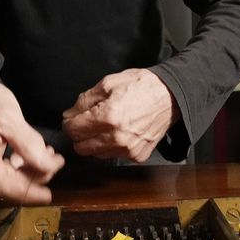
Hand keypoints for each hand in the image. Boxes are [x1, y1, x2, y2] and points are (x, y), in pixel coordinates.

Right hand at [0, 79, 63, 202]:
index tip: (48, 195)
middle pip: (4, 185)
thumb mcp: (10, 116)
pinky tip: (28, 159)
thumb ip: (30, 143)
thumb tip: (48, 167)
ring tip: (43, 155)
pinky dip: (16, 171)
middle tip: (53, 162)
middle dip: (32, 177)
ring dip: (26, 173)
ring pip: (4, 183)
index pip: (2, 183)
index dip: (28, 191)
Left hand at [62, 69, 177, 162]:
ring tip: (104, 126)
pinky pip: (113, 156)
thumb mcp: (109, 83)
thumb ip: (85, 100)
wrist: (170, 97)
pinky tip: (118, 132)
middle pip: (80, 147)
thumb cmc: (142, 86)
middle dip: (79, 134)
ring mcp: (128, 149)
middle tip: (86, 122)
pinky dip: (111, 146)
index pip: (73, 130)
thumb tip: (69, 114)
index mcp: (108, 116)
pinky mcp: (137, 155)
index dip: (69, 123)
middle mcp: (117, 137)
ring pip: (95, 154)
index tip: (72, 118)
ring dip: (94, 142)